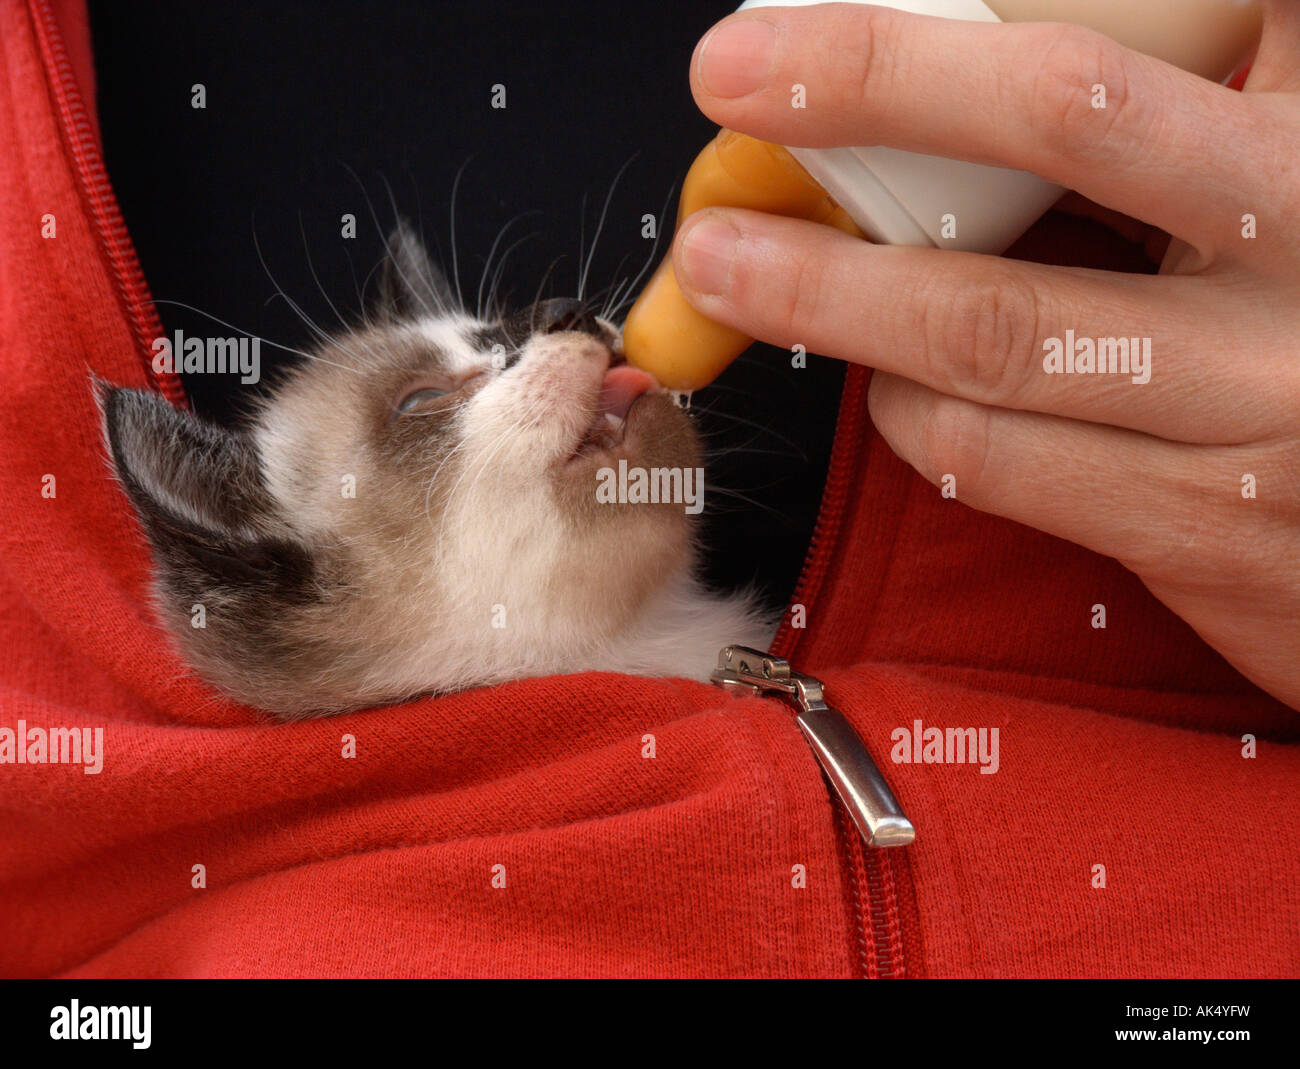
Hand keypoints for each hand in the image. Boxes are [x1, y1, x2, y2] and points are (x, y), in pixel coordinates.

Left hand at [670, 2, 1299, 710]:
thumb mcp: (1275, 201)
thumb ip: (1173, 124)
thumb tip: (981, 82)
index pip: (1108, 59)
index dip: (931, 43)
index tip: (784, 37)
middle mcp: (1299, 263)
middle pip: (1065, 126)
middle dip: (872, 91)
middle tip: (735, 80)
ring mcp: (1255, 408)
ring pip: (991, 328)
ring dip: (836, 294)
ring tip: (745, 269)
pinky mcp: (1200, 528)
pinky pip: (994, 459)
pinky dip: (906, 410)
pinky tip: (886, 383)